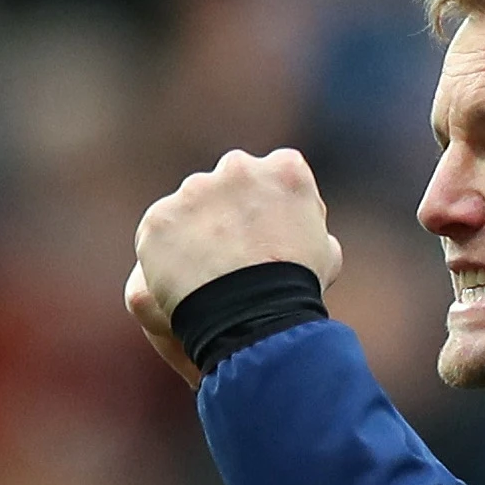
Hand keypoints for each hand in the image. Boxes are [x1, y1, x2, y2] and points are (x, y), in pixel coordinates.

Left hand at [125, 148, 344, 382]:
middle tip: (234, 255)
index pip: (275, 173)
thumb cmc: (297, 290)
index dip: (267, 206)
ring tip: (206, 277)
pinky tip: (182, 284)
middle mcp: (238, 168)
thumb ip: (306, 224)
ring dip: (194, 232)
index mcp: (285, 170)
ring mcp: (195, 190)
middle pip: (227, 184)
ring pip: (189, 207)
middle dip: (227, 211)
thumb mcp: (326, 253)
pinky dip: (164, 257)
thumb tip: (299, 227)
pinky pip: (159, 236)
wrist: (256, 316)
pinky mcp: (160, 218)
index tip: (265, 232)